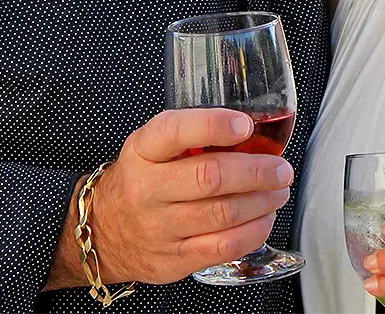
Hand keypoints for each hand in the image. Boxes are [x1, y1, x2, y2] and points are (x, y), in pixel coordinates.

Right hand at [86, 108, 294, 284]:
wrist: (103, 231)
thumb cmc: (141, 180)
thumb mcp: (151, 147)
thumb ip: (191, 135)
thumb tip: (253, 130)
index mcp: (142, 151)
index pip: (175, 131)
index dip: (214, 125)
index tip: (245, 125)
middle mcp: (147, 189)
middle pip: (210, 176)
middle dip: (257, 171)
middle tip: (281, 168)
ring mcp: (159, 227)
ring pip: (223, 213)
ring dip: (262, 201)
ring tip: (278, 190)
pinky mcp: (173, 259)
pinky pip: (223, 246)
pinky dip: (253, 231)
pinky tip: (264, 218)